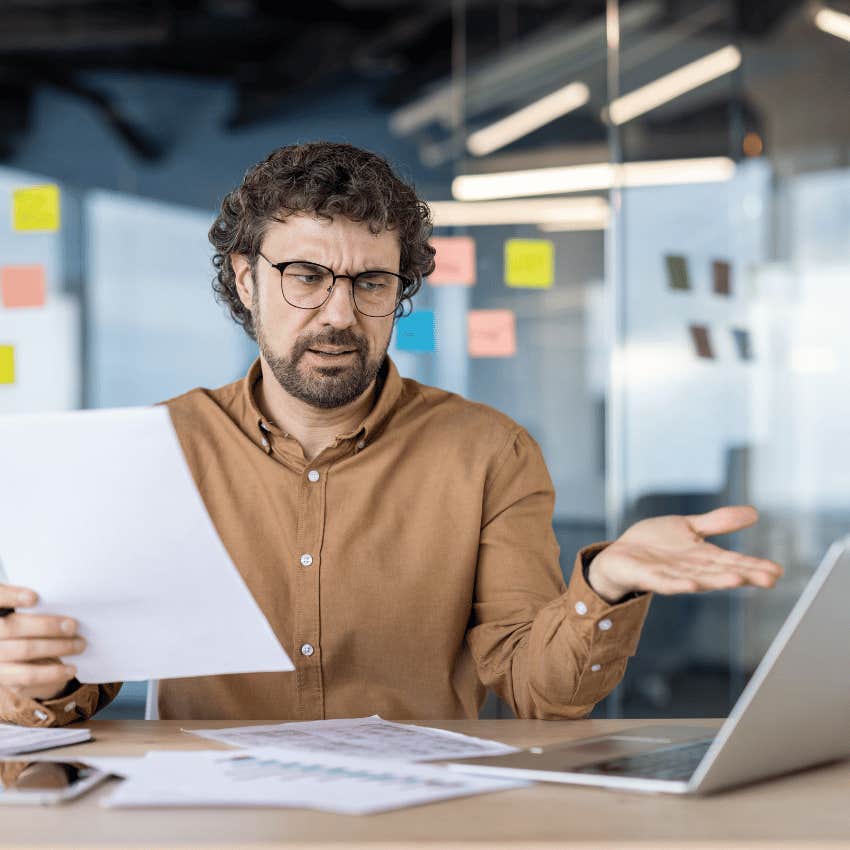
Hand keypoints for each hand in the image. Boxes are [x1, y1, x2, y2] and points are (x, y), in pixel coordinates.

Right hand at [0, 584, 84, 700]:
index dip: (11, 596)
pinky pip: (28, 676)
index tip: (34, 597)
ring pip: (25, 650)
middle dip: (46, 625)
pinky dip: (53, 673)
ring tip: (80, 644)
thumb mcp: (27, 614)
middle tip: (73, 625)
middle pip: (12, 628)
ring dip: (57, 647)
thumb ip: (37, 608)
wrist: (17, 659)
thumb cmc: (29, 627)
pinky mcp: (4, 678)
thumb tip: (67, 601)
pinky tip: (71, 669)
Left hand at [587, 505, 783, 602]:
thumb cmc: (654, 546)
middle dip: (744, 575)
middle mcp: (690, 569)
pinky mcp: (646, 576)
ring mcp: (669, 574)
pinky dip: (677, 584)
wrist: (618, 555)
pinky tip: (691, 585)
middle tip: (769, 579)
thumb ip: (717, 523)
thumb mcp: (688, 528)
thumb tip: (754, 513)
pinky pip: (664, 582)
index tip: (778, 571)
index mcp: (701, 558)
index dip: (754, 566)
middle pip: (720, 572)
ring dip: (717, 580)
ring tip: (738, 579)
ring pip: (697, 578)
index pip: (732, 562)